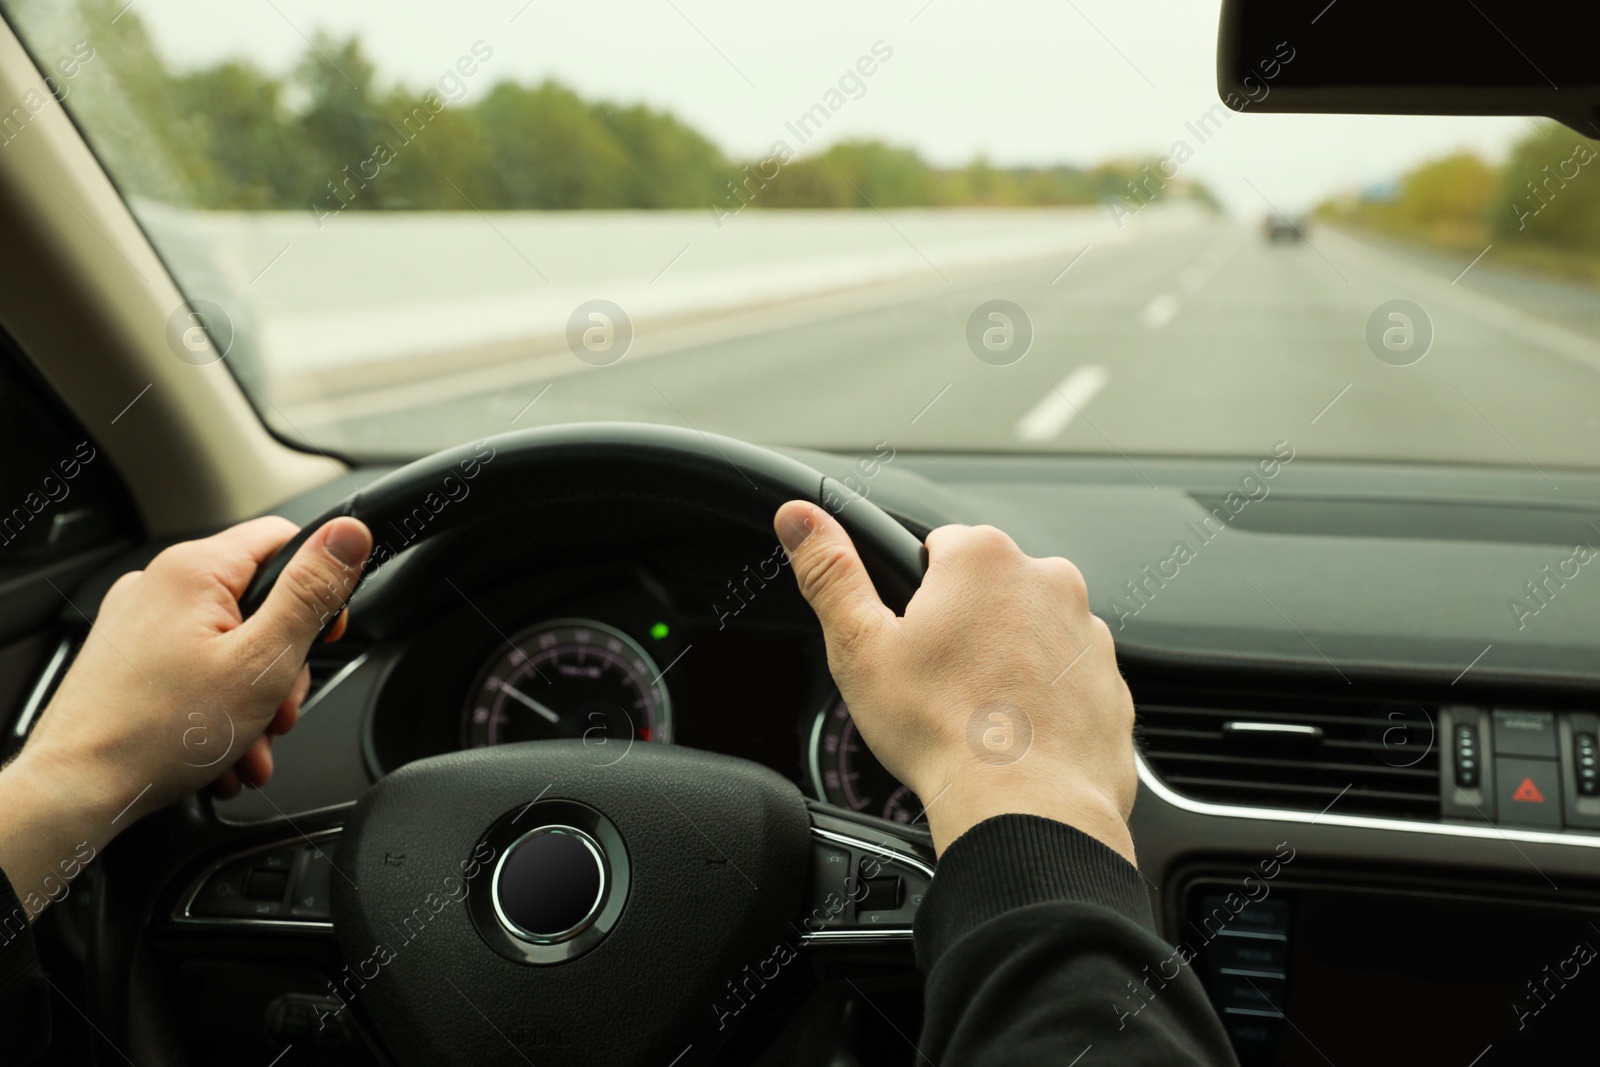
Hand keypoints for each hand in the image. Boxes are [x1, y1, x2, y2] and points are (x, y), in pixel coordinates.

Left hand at [0, 516, 371, 916]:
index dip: (320, 587)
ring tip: (245, 743)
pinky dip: (218, 707)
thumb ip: (312, 593)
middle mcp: (162, 584)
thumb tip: (350, 534)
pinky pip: (197, 668)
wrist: (76, 790)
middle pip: (261, 604)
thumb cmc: (155, 732)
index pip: (286, 540)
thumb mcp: (263, 660)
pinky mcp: (130, 657)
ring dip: (254, 699)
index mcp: (195, 569)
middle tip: (277, 709)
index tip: (325, 635)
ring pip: (232, 645)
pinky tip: (220, 747)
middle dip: (283, 667)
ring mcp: (141, 622)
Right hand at [774, 502, 1137, 862]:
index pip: (938, 546)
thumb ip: (829, 572)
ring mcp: (1086, 632)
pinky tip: (1014, 733)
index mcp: (983, 558)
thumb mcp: (860, 648)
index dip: (914, 595)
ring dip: (1005, 659)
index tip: (910, 638)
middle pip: (987, 588)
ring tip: (975, 712)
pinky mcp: (1110, 681)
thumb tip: (799, 518)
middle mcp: (1047, 580)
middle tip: (937, 681)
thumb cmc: (945, 732)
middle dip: (963, 625)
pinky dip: (1043, 697)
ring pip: (1029, 631)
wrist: (1028, 809)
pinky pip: (1066, 677)